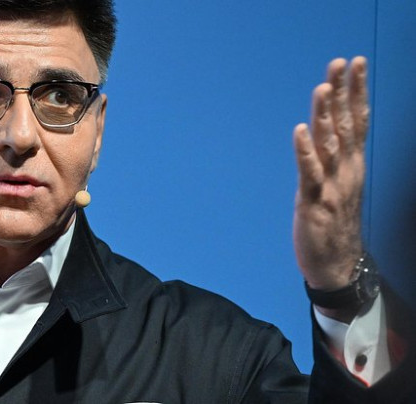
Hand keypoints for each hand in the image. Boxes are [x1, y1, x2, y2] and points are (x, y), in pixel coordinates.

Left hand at [293, 57, 368, 297]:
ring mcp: (331, 185)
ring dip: (324, 115)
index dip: (356, 92)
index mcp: (352, 163)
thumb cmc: (336, 222)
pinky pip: (310, 173)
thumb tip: (325, 130)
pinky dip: (305, 151)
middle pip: (344, 125)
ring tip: (322, 88)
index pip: (356, 120)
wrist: (337, 263)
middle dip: (342, 92)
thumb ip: (336, 157)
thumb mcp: (341, 183)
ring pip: (329, 144)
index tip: (355, 64)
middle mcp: (346, 169)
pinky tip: (299, 131)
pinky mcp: (315, 201)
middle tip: (340, 62)